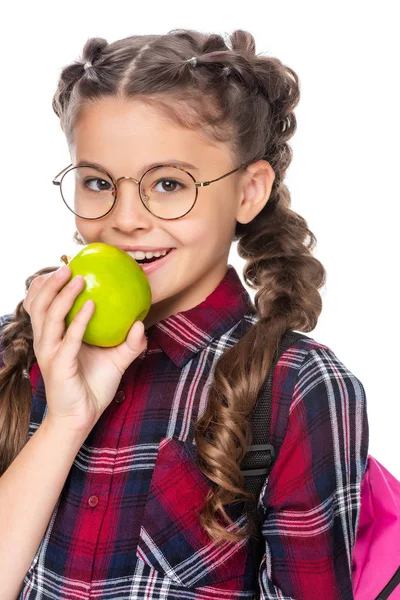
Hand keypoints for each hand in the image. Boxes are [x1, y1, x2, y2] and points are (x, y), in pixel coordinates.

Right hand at [23, 265, 147, 430]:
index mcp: (55, 337)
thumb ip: (129, 343)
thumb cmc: (93, 388)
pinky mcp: (59, 364)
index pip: (43, 305)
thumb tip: (142, 324)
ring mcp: (51, 352)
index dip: (48, 285)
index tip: (65, 266)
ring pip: (49, 316)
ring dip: (63, 294)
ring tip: (78, 277)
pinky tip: (90, 305)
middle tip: (68, 265)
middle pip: (40, 304)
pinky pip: (70, 337)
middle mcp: (47, 342)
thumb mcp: (115, 361)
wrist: (80, 419)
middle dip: (50, 282)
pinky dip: (79, 320)